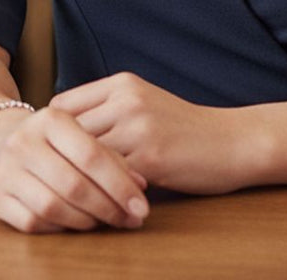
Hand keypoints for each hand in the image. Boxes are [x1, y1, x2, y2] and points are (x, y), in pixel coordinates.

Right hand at [0, 104, 147, 233]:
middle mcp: (23, 141)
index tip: (141, 206)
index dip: (119, 185)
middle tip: (130, 220)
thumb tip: (140, 185)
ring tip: (106, 221)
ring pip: (54, 206)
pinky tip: (76, 223)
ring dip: (87, 221)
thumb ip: (110, 156)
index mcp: (49, 118)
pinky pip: (34, 222)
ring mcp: (6, 169)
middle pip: (74, 184)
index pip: (91, 155)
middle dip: (108, 208)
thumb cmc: (52, 142)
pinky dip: (60, 227)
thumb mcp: (79, 135)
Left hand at [52, 72, 259, 194]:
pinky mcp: (150, 157)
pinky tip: (104, 201)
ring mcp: (137, 127)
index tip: (54, 153)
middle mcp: (125, 100)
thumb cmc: (184, 127)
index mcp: (120, 83)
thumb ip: (108, 109)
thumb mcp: (143, 102)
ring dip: (80, 177)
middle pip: (69, 131)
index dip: (54, 132)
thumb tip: (64, 130)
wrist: (232, 141)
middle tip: (56, 178)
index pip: (62, 104)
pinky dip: (103, 190)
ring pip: (86, 156)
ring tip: (76, 194)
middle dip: (62, 157)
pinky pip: (111, 176)